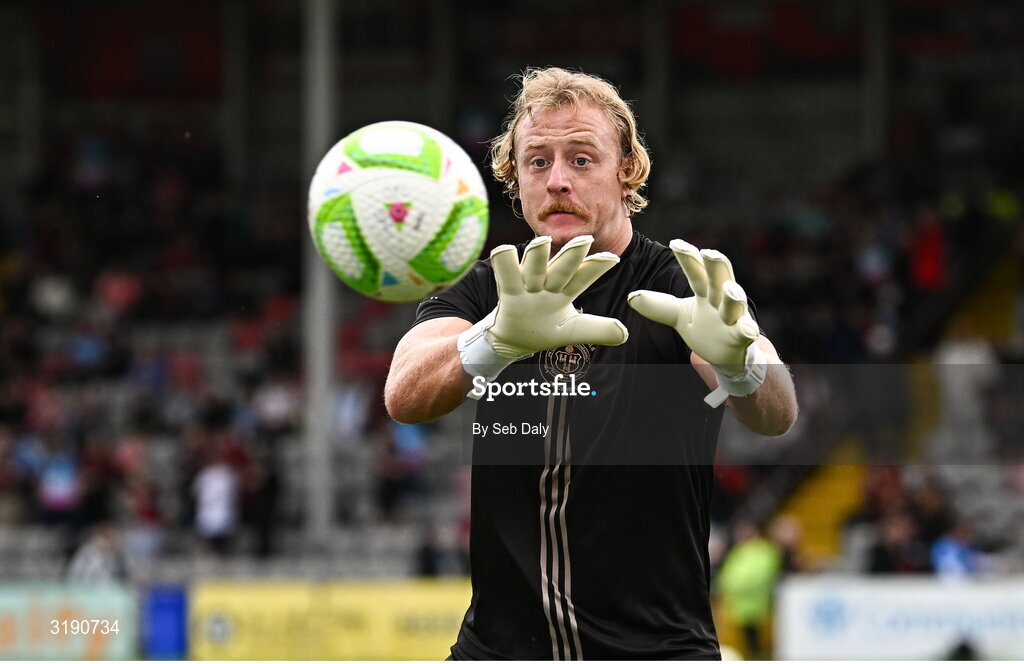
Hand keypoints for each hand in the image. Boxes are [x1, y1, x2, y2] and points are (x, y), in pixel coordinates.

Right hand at [458, 235, 627, 384]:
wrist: (513, 339)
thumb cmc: (543, 328)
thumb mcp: (572, 331)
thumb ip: (597, 330)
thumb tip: (624, 334)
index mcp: (564, 290)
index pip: (583, 277)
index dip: (596, 268)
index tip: (613, 258)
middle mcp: (548, 283)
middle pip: (561, 268)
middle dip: (572, 255)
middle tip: (585, 240)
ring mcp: (527, 285)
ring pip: (534, 267)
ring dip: (537, 255)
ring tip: (542, 242)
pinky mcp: (509, 291)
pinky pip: (506, 275)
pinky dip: (504, 263)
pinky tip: (503, 251)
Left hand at [627, 240, 765, 406]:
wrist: (727, 356)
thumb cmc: (706, 329)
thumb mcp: (679, 316)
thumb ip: (659, 305)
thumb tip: (631, 297)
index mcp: (706, 293)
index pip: (696, 272)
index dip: (688, 258)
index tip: (675, 243)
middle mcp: (721, 301)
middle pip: (720, 279)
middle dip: (716, 265)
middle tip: (709, 252)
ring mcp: (733, 318)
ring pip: (735, 304)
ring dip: (734, 295)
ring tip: (730, 288)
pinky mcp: (742, 337)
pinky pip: (746, 333)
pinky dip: (747, 330)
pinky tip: (748, 328)